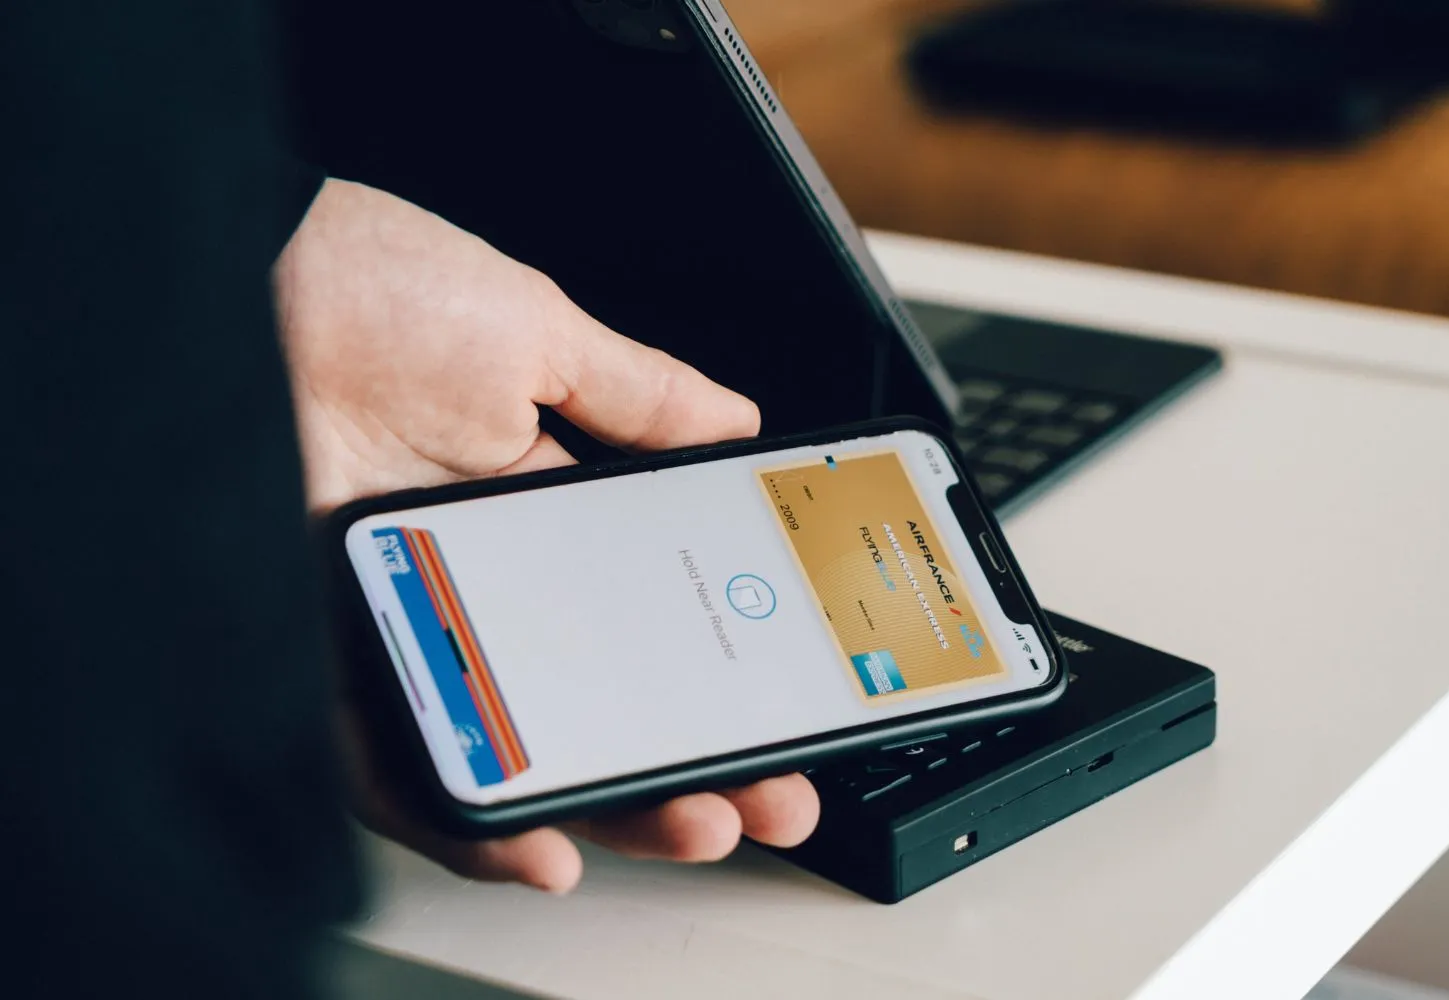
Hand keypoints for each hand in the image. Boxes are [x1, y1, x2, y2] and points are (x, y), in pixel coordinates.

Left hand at [276, 179, 817, 891]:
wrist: (231, 269)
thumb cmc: (364, 285)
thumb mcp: (535, 334)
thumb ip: (639, 394)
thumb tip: (732, 425)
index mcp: (530, 512)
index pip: (644, 617)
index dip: (719, 668)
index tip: (787, 701)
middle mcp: (473, 582)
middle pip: (596, 701)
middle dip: (691, 758)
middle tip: (767, 789)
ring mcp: (407, 626)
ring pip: (515, 749)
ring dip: (610, 803)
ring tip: (692, 822)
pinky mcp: (334, 660)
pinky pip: (397, 767)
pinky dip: (467, 819)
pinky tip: (540, 845)